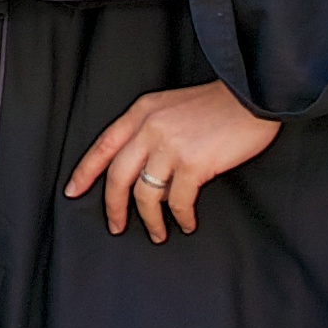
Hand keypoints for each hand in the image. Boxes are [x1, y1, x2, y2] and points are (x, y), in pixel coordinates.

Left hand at [69, 80, 278, 240]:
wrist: (253, 93)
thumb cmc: (219, 103)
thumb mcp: (173, 105)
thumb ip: (151, 127)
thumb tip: (140, 165)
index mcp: (142, 111)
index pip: (103, 145)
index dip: (85, 171)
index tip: (73, 192)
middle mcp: (150, 128)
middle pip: (118, 176)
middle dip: (113, 207)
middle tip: (116, 227)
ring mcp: (170, 146)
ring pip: (145, 195)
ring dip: (150, 220)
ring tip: (157, 234)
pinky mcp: (193, 164)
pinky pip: (177, 201)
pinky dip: (180, 217)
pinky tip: (187, 223)